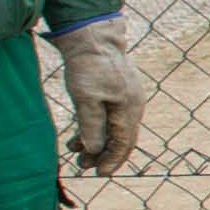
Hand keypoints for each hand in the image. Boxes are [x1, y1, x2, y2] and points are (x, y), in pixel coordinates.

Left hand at [53, 15, 150, 174]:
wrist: (94, 36)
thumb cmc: (89, 66)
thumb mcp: (85, 99)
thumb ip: (91, 127)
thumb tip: (96, 151)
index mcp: (128, 109)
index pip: (124, 143)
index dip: (112, 161)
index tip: (99, 174)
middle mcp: (133, 105)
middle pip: (122, 138)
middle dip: (103, 155)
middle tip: (82, 166)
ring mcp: (129, 96)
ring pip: (115, 127)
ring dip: (97, 141)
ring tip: (76, 150)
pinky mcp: (120, 89)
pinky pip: (112, 115)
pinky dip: (98, 126)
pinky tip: (82, 131)